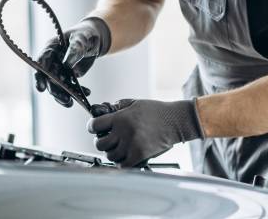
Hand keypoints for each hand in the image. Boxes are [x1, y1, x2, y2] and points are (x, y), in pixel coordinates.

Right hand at [34, 17, 110, 107]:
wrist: (95, 39)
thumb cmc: (85, 34)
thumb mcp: (81, 38)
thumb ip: (75, 49)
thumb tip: (68, 65)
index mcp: (51, 48)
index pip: (41, 62)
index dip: (39, 75)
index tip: (41, 87)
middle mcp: (52, 61)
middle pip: (48, 78)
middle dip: (55, 90)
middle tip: (65, 99)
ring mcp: (60, 70)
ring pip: (57, 86)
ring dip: (63, 95)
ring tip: (71, 103)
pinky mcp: (68, 76)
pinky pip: (70, 87)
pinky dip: (77, 93)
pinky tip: (87, 93)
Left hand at [87, 98, 203, 167]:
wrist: (174, 121)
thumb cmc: (156, 111)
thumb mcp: (134, 103)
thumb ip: (118, 106)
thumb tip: (104, 110)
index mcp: (120, 118)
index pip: (95, 125)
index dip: (92, 127)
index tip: (94, 128)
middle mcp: (124, 132)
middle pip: (100, 144)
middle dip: (102, 142)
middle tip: (107, 140)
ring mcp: (131, 145)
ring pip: (110, 156)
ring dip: (112, 153)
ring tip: (119, 148)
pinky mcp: (140, 155)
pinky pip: (123, 164)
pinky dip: (122, 162)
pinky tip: (125, 156)